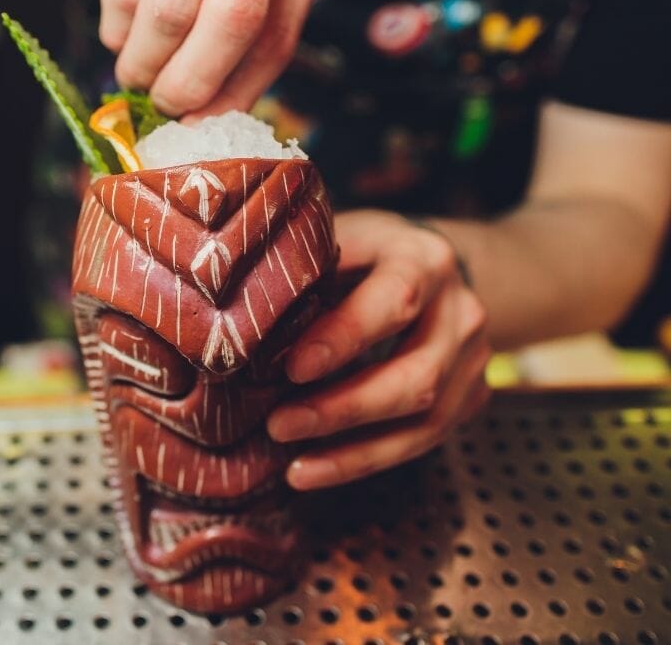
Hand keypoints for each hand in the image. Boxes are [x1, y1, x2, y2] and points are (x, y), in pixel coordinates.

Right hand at [74, 0, 333, 118]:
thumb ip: (251, 17)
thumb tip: (214, 108)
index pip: (279, 31)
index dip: (238, 92)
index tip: (205, 123)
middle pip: (235, 17)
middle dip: (193, 82)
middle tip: (167, 105)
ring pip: (170, 11)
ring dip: (144, 63)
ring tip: (137, 72)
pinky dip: (116, 28)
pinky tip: (121, 29)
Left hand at [266, 210, 492, 489]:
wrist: (432, 270)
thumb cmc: (363, 253)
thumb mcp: (336, 242)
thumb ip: (305, 273)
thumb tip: (238, 323)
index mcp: (425, 260)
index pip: (395, 301)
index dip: (345, 338)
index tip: (291, 369)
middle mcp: (461, 311)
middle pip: (417, 375)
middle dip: (344, 409)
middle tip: (279, 426)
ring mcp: (474, 359)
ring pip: (426, 420)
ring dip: (354, 451)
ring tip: (294, 467)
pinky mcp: (471, 397)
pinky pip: (423, 440)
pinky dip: (366, 460)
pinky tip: (315, 470)